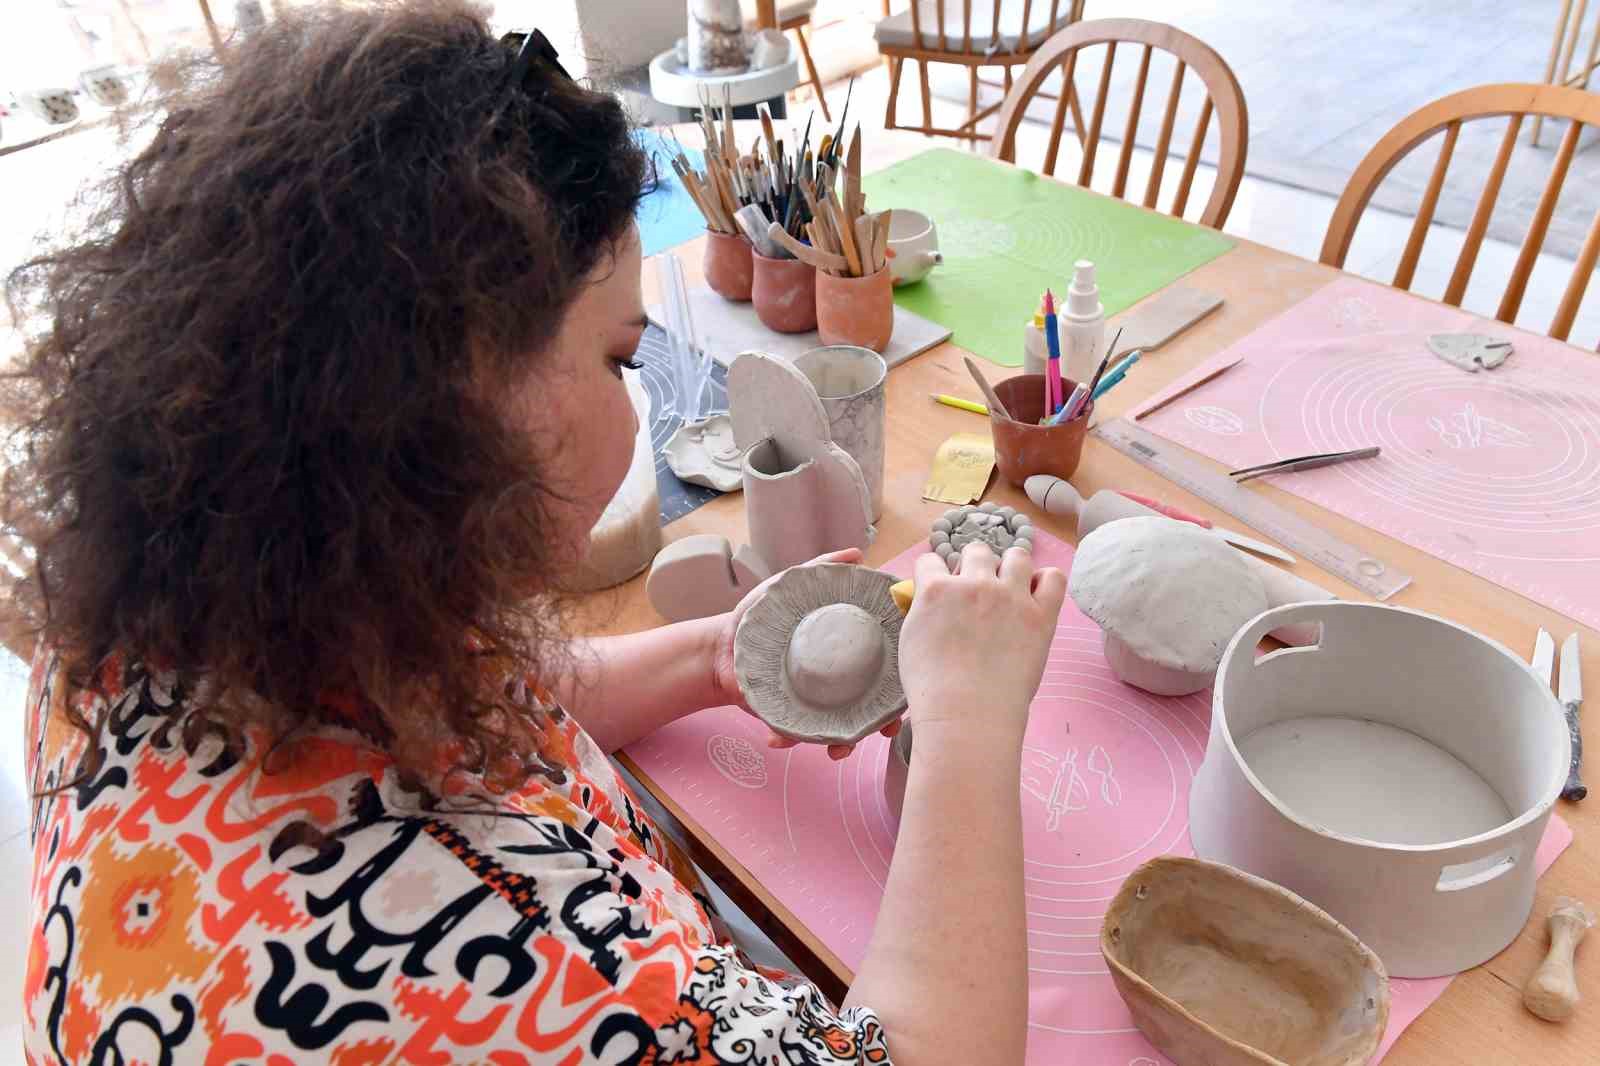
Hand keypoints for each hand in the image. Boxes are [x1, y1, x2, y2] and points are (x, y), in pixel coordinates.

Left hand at [711, 547, 901, 760]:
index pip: (884, 670)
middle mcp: (837, 682)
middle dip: (883, 723)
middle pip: (872, 707)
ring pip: (841, 730)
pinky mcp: (788, 718)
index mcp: (847, 654)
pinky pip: (796, 736)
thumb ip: (822, 567)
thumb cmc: (761, 615)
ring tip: (837, 751)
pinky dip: (789, 740)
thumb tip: (857, 554)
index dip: (901, 682)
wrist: (720, 644)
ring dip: (845, 744)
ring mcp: (814, 704)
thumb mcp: (791, 585)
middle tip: (882, 730)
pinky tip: (776, 739)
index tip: (908, 688)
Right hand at [898, 543, 1066, 744]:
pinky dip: (1046, 582)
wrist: (967, 714)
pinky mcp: (1041, 615)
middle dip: (975, 566)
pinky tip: (1036, 597)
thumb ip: (922, 611)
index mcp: (937, 589)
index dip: (935, 574)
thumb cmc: (932, 688)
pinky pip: (1054, 577)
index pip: (931, 560)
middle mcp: (974, 584)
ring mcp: (1011, 597)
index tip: (941, 588)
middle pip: (977, 550)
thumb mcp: (910, 641)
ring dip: (1011, 567)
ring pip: (1017, 555)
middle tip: (976, 592)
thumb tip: (930, 601)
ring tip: (1009, 589)